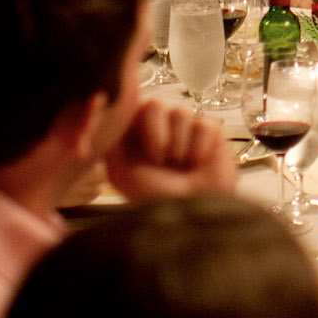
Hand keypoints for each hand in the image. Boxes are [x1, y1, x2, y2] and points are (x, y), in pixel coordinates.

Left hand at [107, 101, 237, 199]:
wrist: (192, 213)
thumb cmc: (154, 197)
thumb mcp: (121, 173)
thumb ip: (111, 143)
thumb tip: (106, 115)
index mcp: (136, 133)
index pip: (132, 106)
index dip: (132, 122)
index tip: (137, 145)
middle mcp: (161, 126)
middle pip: (155, 104)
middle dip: (156, 135)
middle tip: (159, 160)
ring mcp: (187, 127)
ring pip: (180, 112)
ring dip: (177, 145)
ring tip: (179, 165)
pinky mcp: (211, 132)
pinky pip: (203, 125)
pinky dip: (198, 149)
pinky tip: (198, 164)